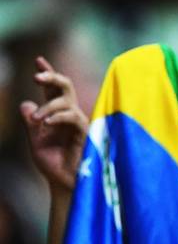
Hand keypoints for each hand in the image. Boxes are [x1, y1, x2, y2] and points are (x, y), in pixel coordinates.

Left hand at [19, 57, 87, 193]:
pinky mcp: (85, 132)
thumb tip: (26, 103)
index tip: (38, 60)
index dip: (47, 73)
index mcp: (57, 114)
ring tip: (36, 121)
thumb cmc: (53, 164)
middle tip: (36, 76)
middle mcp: (69, 114)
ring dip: (48, 107)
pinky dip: (57, 117)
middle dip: (52, 77)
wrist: (64, 184)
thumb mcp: (34, 141)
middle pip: (65, 86)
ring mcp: (78, 122)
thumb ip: (30, 122)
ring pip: (66, 101)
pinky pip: (72, 116)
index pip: (53, 89)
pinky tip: (46, 123)